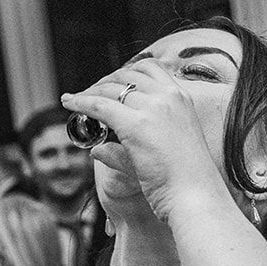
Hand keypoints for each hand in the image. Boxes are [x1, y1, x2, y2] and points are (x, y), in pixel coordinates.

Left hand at [61, 60, 229, 222]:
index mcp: (182, 99)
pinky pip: (99, 105)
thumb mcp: (163, 153)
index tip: (112, 84)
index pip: (151, 69)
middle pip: (128, 74)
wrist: (196, 196)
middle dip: (105, 80)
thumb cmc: (187, 181)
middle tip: (89, 92)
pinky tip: (70, 103)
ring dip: (91, 90)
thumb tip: (98, 150)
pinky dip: (81, 101)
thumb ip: (131, 148)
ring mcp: (153, 108)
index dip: (127, 73)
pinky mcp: (135, 124)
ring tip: (77, 99)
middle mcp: (169, 97)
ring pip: (111, 87)